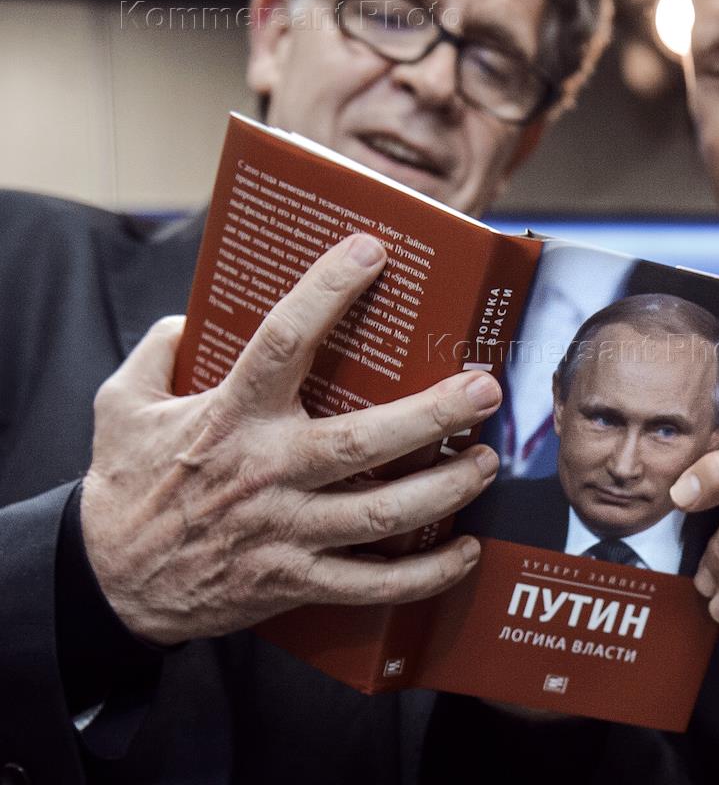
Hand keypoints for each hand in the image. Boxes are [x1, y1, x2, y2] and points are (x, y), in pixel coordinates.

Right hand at [81, 234, 502, 645]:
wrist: (109, 587)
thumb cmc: (126, 487)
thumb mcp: (122, 405)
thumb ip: (159, 351)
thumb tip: (195, 314)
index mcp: (228, 417)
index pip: (281, 340)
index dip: (327, 290)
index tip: (372, 252)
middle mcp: (265, 471)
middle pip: (363, 439)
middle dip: (434, 413)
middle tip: (484, 388)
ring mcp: (285, 532)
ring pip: (382, 513)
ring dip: (445, 488)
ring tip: (488, 461)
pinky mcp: (295, 582)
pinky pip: (373, 584)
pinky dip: (427, 575)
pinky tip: (467, 551)